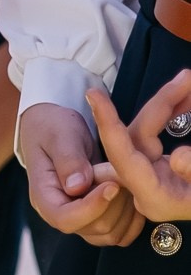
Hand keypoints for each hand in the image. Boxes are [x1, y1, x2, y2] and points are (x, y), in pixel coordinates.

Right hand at [19, 103, 138, 244]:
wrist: (53, 126)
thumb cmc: (53, 127)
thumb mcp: (60, 135)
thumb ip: (69, 160)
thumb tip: (77, 188)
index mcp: (43, 195)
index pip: (64, 218)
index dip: (92, 208)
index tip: (112, 185)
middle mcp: (58, 211)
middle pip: (91, 228)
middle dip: (115, 204)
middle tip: (122, 175)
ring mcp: (77, 216)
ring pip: (108, 234)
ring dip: (126, 211)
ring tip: (127, 181)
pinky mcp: (93, 217)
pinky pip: (118, 233)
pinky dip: (132, 219)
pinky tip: (133, 194)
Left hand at [90, 72, 190, 222]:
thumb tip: (177, 157)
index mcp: (154, 198)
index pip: (123, 157)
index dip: (108, 124)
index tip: (93, 94)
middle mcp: (146, 189)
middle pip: (137, 138)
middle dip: (160, 104)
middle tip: (186, 77)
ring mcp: (152, 178)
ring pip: (147, 133)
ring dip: (168, 106)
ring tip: (188, 81)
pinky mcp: (160, 170)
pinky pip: (157, 136)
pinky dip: (171, 115)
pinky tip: (186, 98)